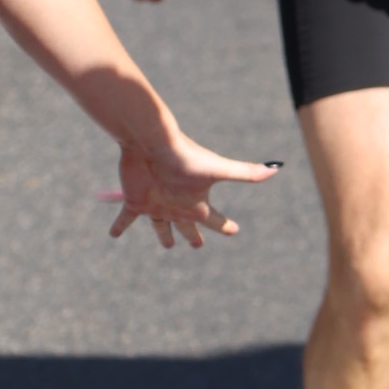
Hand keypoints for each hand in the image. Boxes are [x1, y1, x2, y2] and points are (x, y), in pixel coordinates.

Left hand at [107, 130, 274, 249]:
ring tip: (167, 245)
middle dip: (194, 236)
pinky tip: (112, 235)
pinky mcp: (134, 201)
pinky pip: (125, 219)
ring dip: (163, 235)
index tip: (234, 231)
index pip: (215, 220)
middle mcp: (177, 204)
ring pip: (160, 225)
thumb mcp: (216, 169)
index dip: (225, 227)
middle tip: (198, 246)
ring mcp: (156, 203)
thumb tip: (276, 168)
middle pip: (188, 226)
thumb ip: (244, 173)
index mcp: (196, 202)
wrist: (151, 142)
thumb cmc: (185, 156)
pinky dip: (119, 226)